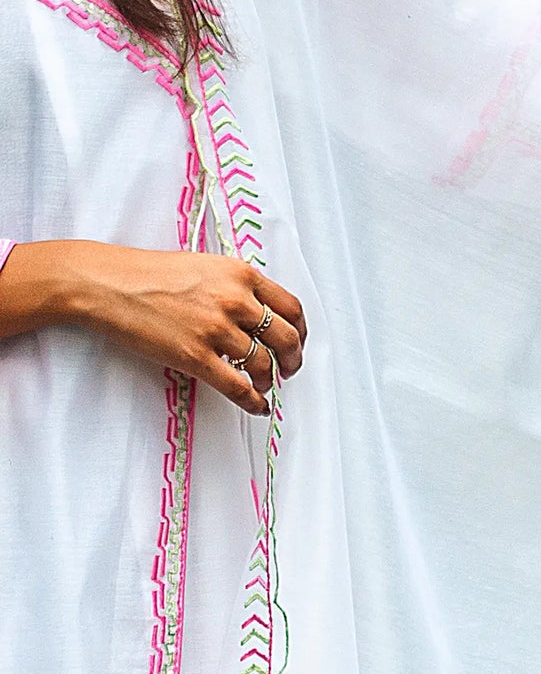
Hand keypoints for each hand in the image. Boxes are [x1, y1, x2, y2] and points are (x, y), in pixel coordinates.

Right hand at [0, 241, 305, 415]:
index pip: (291, 307)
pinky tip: (257, 406)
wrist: (108, 284)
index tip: (296, 342)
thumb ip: (236, 286)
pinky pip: (239, 388)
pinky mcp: (196, 356)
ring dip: (269, 380)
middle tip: (287, 369)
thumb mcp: (204, 266)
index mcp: (240, 275)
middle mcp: (235, 300)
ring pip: (264, 365)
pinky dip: (254, 402)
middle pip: (286, 338)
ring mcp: (216, 329)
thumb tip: (261, 315)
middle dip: (292, 360)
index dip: (300, 331)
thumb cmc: (150, 274)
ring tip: (262, 385)